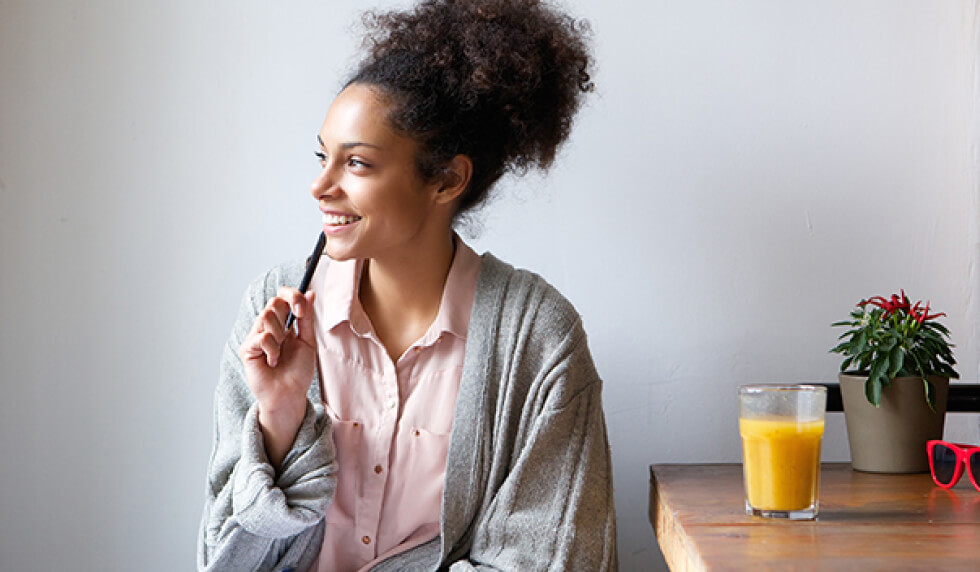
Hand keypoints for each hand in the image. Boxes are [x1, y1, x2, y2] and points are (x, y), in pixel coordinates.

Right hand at [239, 287, 316, 466]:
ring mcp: (256, 337)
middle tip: (292, 333)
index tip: (302, 308)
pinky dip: (272, 349)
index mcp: (283, 323)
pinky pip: (261, 337)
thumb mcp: (308, 341)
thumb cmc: (298, 371)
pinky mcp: (247, 349)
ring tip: (281, 353)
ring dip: (280, 335)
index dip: (291, 296)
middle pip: (273, 303)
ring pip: (266, 316)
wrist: (290, 394)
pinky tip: (273, 362)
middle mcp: (268, 327)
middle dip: (287, 314)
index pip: (282, 297)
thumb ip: (307, 318)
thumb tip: (310, 293)